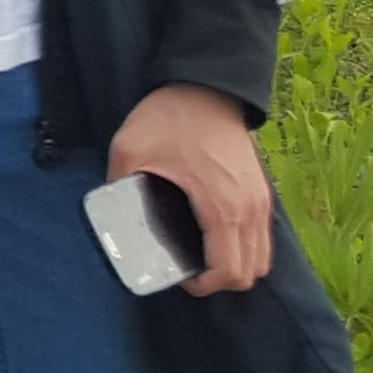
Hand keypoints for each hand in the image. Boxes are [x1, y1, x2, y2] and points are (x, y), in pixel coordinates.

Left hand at [107, 82, 274, 294]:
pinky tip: (216, 239)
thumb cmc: (170, 118)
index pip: (228, 271)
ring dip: (235, 265)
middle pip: (250, 273)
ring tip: (201, 257)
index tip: (179, 278)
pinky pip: (263, 236)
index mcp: (221, 207)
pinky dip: (245, 247)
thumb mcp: (129, 151)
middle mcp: (251, 209)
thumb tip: (109, 215)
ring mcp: (262, 200)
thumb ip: (118, 186)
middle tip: (188, 270)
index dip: (204, 286)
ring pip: (262, 257)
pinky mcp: (262, 191)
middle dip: (220, 281)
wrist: (207, 86)